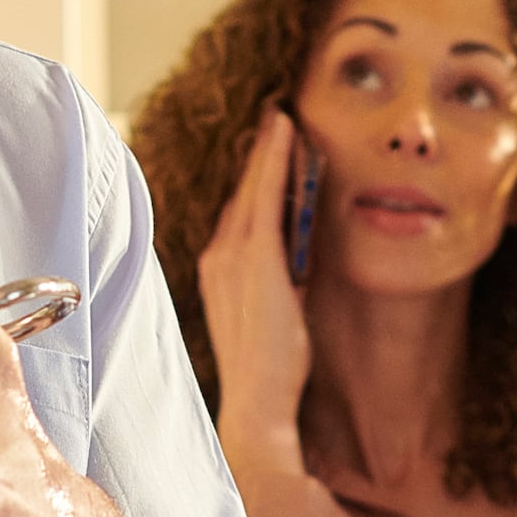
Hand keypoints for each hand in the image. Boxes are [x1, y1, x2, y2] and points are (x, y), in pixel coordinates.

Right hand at [193, 112, 311, 473]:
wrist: (257, 399)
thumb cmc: (272, 367)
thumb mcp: (275, 312)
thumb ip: (281, 280)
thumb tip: (298, 257)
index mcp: (219, 270)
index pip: (238, 212)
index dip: (254, 178)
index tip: (269, 151)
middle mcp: (218, 255)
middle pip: (242, 192)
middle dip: (260, 154)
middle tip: (277, 117)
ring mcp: (232, 254)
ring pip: (253, 187)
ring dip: (269, 149)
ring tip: (283, 118)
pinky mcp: (256, 256)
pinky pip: (266, 195)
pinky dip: (275, 161)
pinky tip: (287, 134)